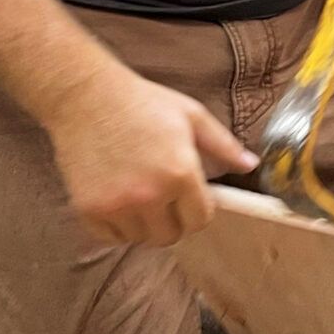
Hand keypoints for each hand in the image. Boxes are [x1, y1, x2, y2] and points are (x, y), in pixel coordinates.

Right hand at [43, 68, 256, 248]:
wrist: (84, 94)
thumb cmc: (140, 102)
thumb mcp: (190, 115)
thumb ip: (223, 144)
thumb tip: (250, 165)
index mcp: (180, 173)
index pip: (200, 221)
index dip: (196, 210)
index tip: (185, 197)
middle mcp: (149, 195)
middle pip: (169, 236)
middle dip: (169, 220)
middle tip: (159, 196)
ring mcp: (116, 204)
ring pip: (139, 238)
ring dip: (141, 223)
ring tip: (134, 195)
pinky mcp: (88, 208)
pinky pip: (109, 236)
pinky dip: (113, 225)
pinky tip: (113, 199)